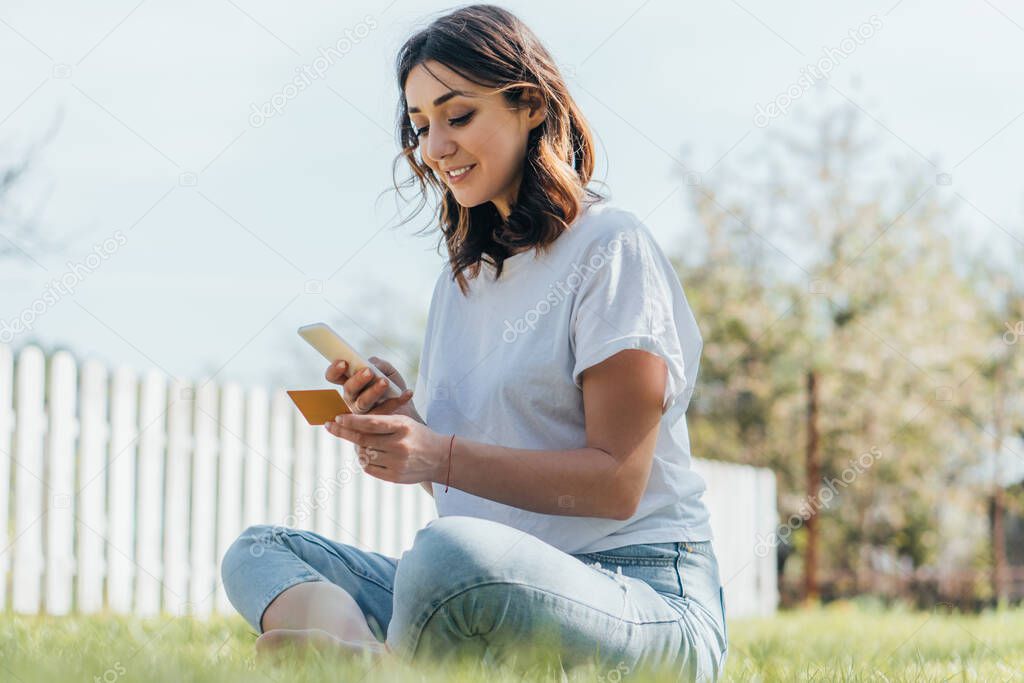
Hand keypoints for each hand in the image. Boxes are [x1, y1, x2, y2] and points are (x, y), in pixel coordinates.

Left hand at [324, 413, 446, 484]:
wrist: (440, 457)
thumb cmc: (416, 435)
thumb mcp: (404, 422)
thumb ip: (381, 421)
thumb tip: (349, 421)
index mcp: (402, 426)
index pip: (371, 423)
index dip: (352, 421)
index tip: (337, 418)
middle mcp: (400, 444)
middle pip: (363, 440)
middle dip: (344, 432)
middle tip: (331, 426)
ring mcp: (397, 462)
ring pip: (364, 454)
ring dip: (358, 448)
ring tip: (362, 443)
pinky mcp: (395, 477)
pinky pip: (369, 468)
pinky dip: (364, 461)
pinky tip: (369, 456)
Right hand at [325, 356, 417, 418]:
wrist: (407, 409)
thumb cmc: (392, 386)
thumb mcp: (387, 371)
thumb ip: (379, 365)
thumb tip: (372, 365)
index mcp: (350, 383)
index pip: (334, 377)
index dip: (334, 370)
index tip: (343, 362)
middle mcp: (352, 398)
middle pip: (349, 389)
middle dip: (358, 379)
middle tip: (369, 371)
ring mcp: (361, 412)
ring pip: (363, 403)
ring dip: (374, 391)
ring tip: (385, 382)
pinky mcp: (375, 422)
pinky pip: (385, 411)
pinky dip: (398, 400)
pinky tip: (408, 392)